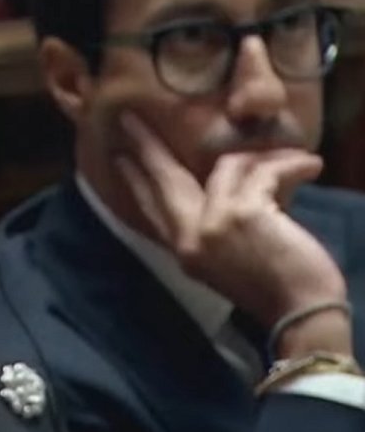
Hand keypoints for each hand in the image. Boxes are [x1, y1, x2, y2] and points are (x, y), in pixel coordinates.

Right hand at [115, 114, 345, 341]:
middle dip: (147, 146)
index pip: (151, 209)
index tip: (119, 158)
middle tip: (130, 119)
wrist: (301, 312)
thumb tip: (233, 178)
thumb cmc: (278, 288)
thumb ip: (220, 224)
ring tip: (298, 162)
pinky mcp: (242, 212)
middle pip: (164, 179)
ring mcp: (213, 223)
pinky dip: (292, 165)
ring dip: (268, 160)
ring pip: (229, 165)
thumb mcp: (234, 259)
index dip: (134, 181)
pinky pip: (265, 169)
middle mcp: (190, 237)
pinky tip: (311, 166)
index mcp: (185, 251)